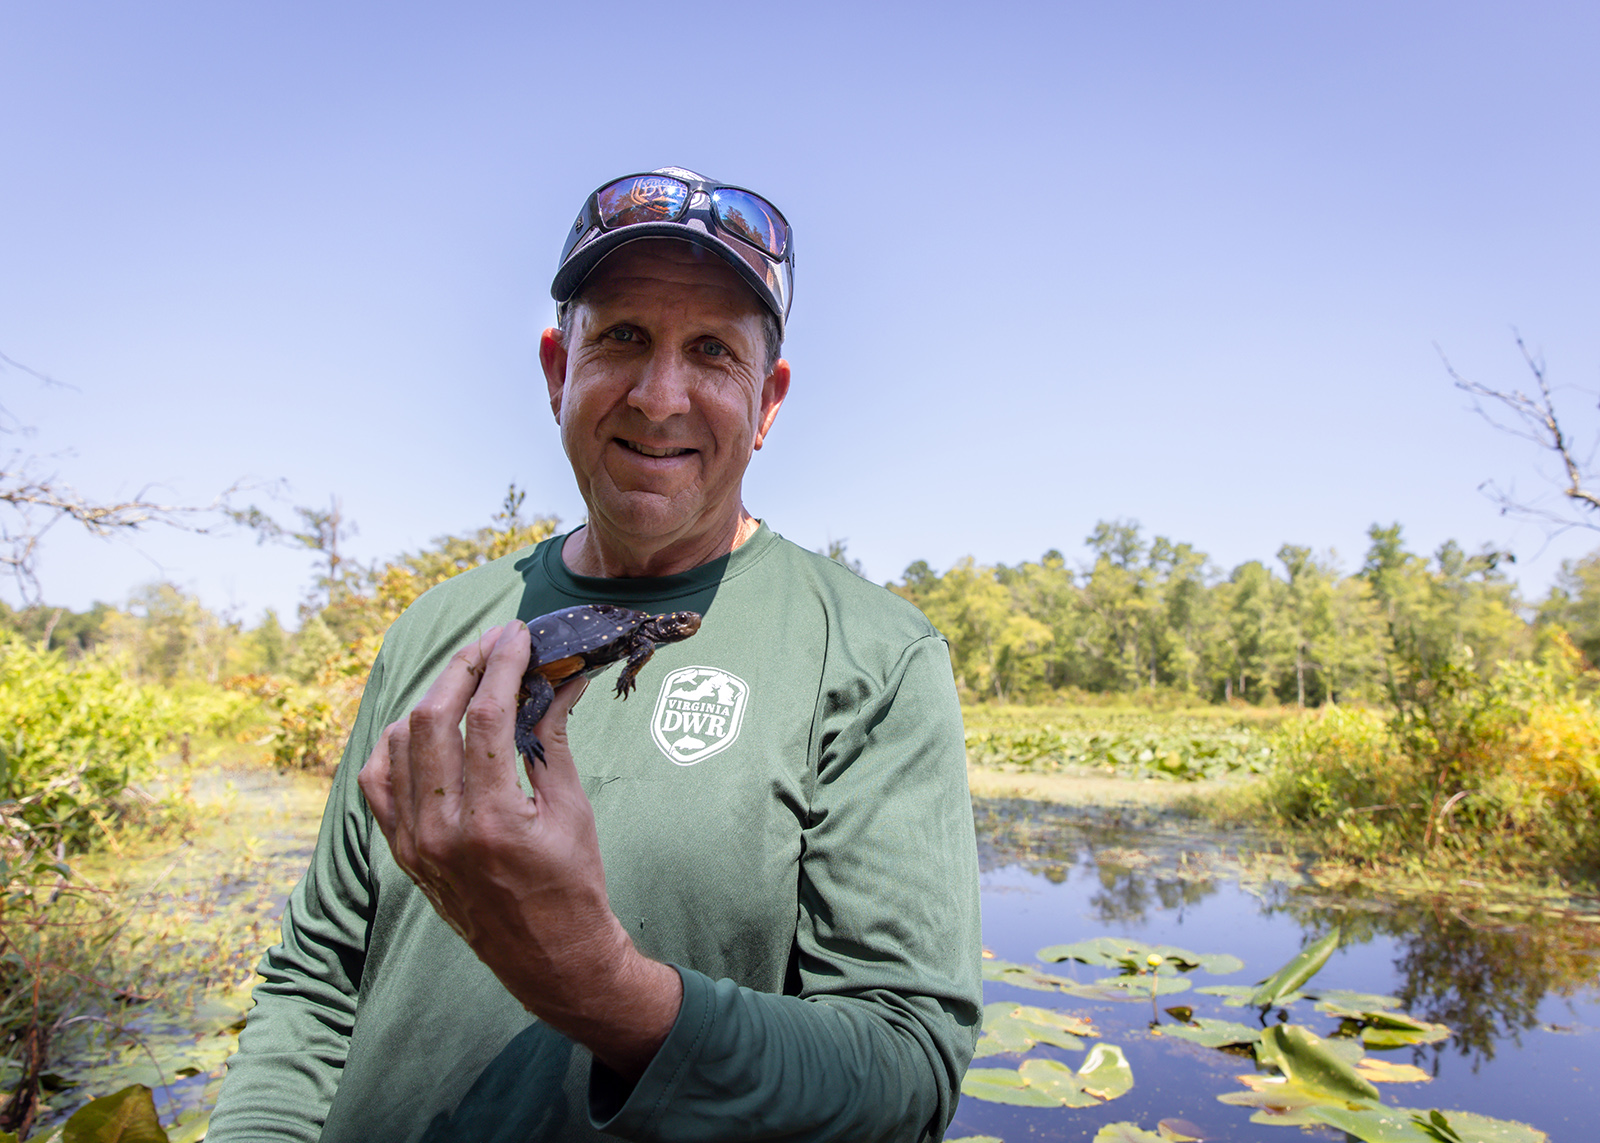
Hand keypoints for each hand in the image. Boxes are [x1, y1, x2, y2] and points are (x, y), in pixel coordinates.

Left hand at [357, 621, 681, 1078]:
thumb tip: (562, 676)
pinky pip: (378, 780)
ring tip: (468, 677)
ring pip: (399, 742)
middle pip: (433, 719)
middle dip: (465, 668)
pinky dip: (397, 742)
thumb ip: (554, 738)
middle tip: (495, 642)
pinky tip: (424, 724)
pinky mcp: (401, 851)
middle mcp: (441, 831)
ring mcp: (413, 843)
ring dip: (433, 698)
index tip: (518, 635)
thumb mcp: (573, 808)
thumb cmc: (573, 885)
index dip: (501, 665)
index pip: (486, 717)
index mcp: (493, 821)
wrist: (550, 958)